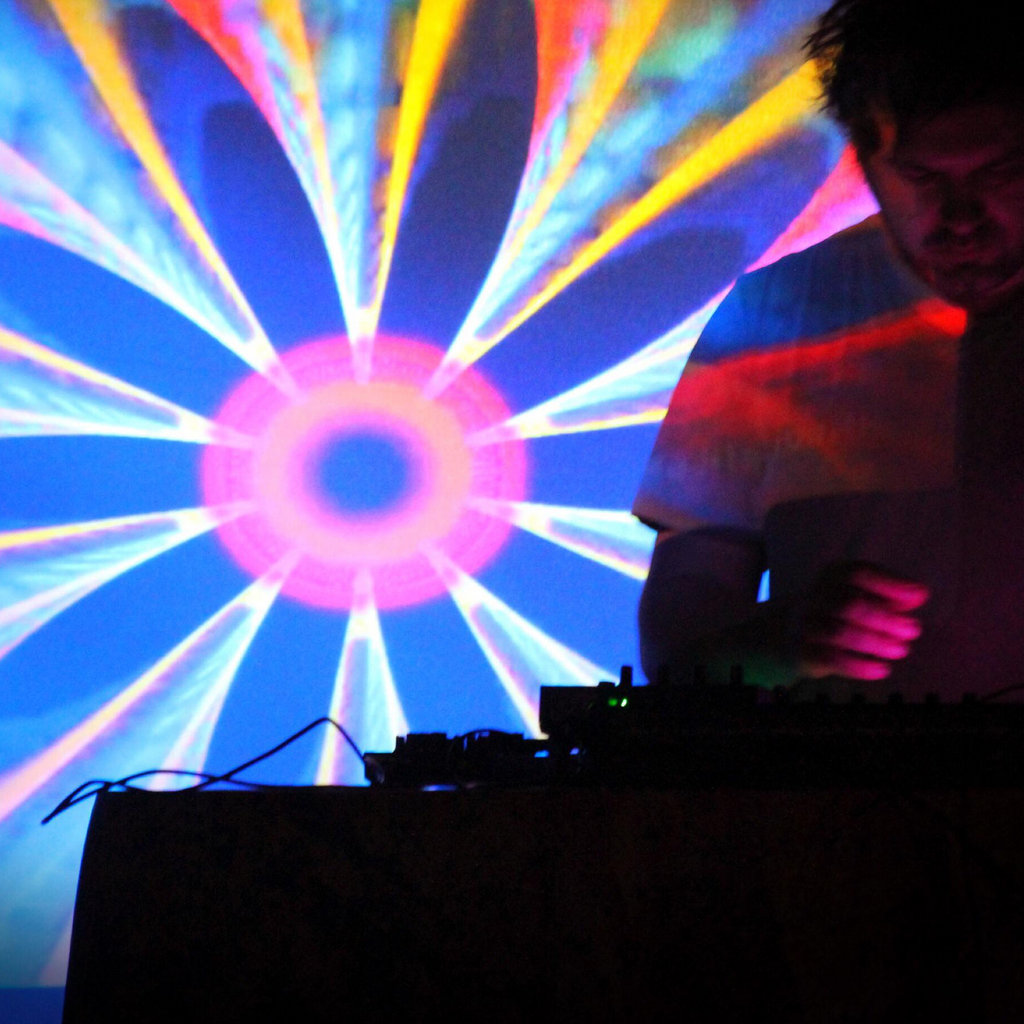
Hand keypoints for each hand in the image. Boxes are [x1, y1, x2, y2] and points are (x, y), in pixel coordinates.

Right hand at [791, 561, 928, 680]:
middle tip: (912, 630)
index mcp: (833, 575)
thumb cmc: (839, 612)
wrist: (792, 635)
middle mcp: (816, 596)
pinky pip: (832, 659)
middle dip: (886, 619)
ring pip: (841, 632)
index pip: (859, 573)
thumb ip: (889, 594)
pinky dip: (860, 666)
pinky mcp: (804, 651)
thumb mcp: (861, 595)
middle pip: (850, 604)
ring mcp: (807, 624)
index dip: (890, 584)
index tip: (919, 597)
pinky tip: (882, 669)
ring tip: (900, 650)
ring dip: (876, 643)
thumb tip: (919, 593)